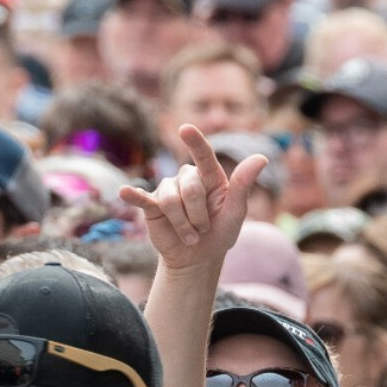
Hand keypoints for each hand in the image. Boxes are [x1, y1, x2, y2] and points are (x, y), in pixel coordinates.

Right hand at [118, 126, 266, 272]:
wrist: (198, 258)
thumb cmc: (220, 232)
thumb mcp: (236, 211)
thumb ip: (244, 185)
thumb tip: (262, 157)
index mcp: (210, 176)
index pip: (203, 156)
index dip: (195, 142)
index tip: (186, 129)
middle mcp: (187, 178)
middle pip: (190, 187)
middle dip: (199, 214)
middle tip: (203, 229)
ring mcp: (168, 190)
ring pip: (171, 200)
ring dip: (183, 224)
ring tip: (190, 235)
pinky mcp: (152, 206)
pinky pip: (143, 199)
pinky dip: (134, 196)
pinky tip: (124, 192)